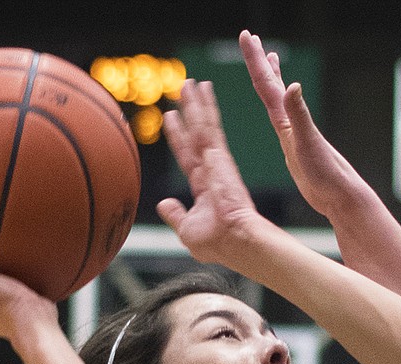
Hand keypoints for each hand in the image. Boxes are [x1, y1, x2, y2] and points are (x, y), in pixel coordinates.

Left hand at [159, 79, 265, 266]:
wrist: (238, 241)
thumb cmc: (218, 244)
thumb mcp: (187, 231)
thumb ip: (175, 215)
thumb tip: (163, 203)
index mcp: (204, 188)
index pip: (187, 156)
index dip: (178, 137)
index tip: (170, 117)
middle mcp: (211, 171)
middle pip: (196, 135)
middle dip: (190, 112)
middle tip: (184, 89)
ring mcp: (217, 162)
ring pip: (203, 126)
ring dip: (196, 103)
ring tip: (190, 82)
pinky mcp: (220, 157)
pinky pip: (207, 127)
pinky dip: (204, 107)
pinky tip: (201, 90)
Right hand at [241, 31, 360, 218]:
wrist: (340, 196)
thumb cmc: (326, 173)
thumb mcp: (308, 142)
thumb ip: (299, 114)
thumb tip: (292, 85)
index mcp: (289, 119)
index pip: (267, 83)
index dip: (255, 59)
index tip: (246, 35)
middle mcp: (291, 121)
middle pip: (271, 84)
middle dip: (259, 60)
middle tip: (250, 37)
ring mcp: (293, 133)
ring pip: (277, 99)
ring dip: (272, 78)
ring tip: (270, 59)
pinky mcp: (295, 147)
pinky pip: (282, 120)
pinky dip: (279, 107)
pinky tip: (280, 107)